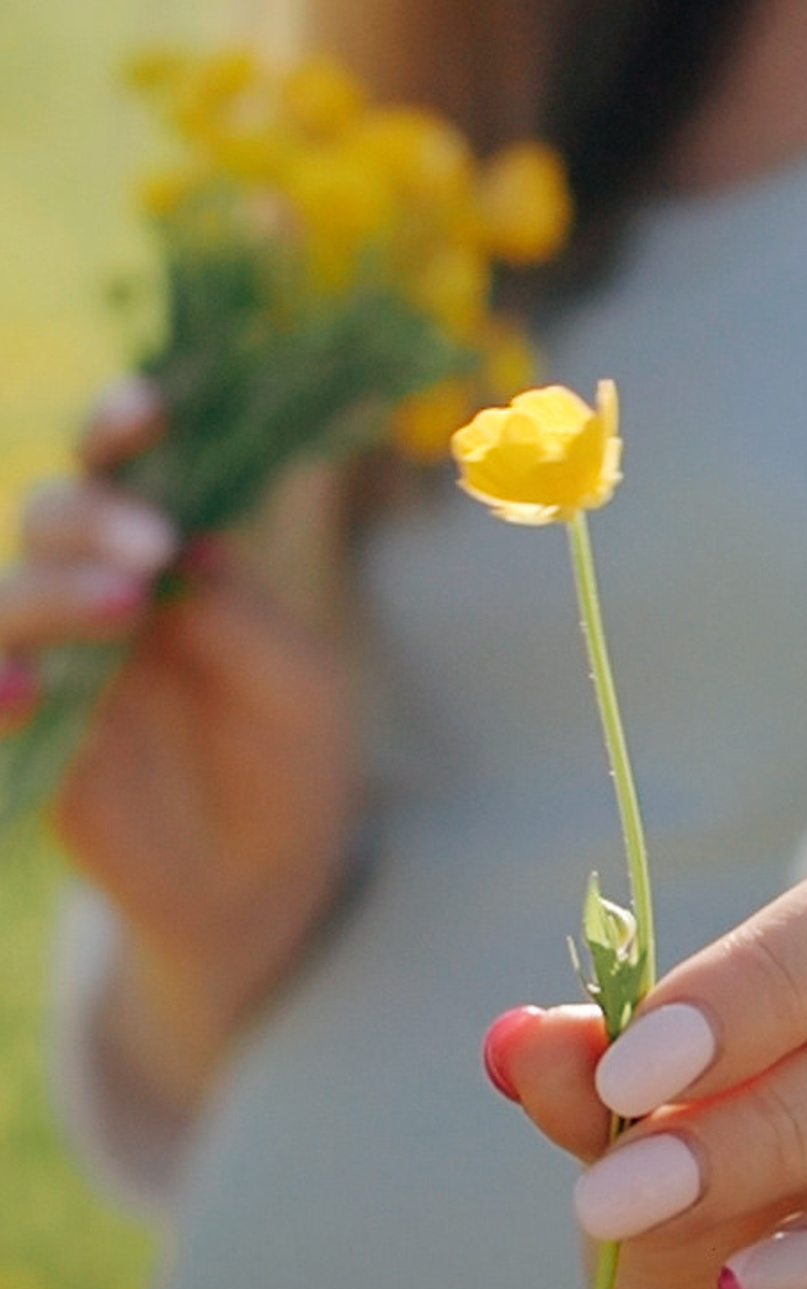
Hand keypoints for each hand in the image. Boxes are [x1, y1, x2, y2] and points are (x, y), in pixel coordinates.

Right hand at [0, 378, 359, 1107]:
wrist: (268, 879)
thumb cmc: (293, 758)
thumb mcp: (295, 681)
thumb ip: (239, 615)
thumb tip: (191, 545)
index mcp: (172, 556)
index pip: (130, 468)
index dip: (125, 426)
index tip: (151, 409)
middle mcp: (98, 595)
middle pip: (51, 515)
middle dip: (93, 515)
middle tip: (156, 549)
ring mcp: (52, 666)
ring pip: (2, 597)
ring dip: (46, 590)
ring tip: (122, 606)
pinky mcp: (24, 743)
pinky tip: (27, 691)